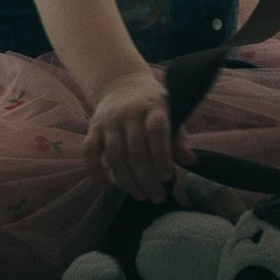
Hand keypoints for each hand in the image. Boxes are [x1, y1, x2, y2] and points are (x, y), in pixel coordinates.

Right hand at [84, 65, 174, 200]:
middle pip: (136, 150)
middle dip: (147, 178)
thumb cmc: (152, 104)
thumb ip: (178, 137)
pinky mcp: (93, 127)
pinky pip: (89, 151)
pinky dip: (95, 170)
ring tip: (140, 195)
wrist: (122, 82)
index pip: (156, 132)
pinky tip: (106, 185)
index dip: (162, 156)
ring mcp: (109, 120)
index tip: (168, 177)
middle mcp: (129, 113)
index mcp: (153, 107)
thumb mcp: (171, 112)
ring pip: (114, 155)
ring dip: (127, 180)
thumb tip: (190, 160)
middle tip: (157, 197)